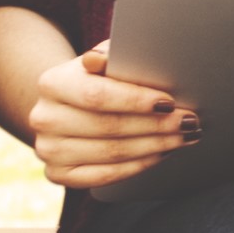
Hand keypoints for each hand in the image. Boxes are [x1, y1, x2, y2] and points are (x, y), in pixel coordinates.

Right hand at [26, 39, 194, 191]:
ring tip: (183, 137)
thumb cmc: (98, 76)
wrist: (68, 103)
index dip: (136, 100)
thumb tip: (103, 59)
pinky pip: (104, 176)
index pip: (97, 96)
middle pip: (108, 127)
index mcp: (52, 83)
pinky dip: (138, 166)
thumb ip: (113, 55)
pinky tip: (161, 154)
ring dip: (154, 146)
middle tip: (190, 122)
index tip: (170, 102)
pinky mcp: (57, 174)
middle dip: (155, 126)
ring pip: (110, 153)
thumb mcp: (105, 58)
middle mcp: (44, 118)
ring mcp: (48, 150)